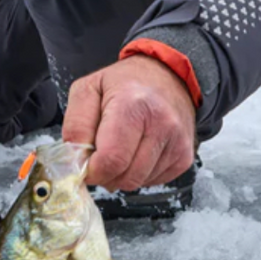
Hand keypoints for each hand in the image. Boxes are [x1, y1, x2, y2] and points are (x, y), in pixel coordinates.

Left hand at [62, 55, 196, 191]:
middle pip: (124, 177)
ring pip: (138, 183)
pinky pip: (152, 182)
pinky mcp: (184, 156)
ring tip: (122, 147)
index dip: (92, 170)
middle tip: (102, 152)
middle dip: (106, 173)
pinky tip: (139, 150)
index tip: (86, 162)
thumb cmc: (126, 83)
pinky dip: (140, 173)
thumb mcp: (88, 89)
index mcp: (133, 105)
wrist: (168, 76)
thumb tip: (76, 162)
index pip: (110, 160)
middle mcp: (161, 124)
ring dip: (123, 173)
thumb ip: (75, 126)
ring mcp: (177, 142)